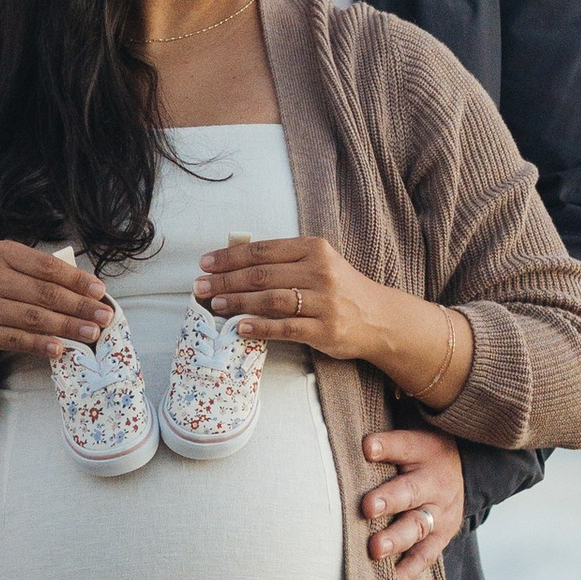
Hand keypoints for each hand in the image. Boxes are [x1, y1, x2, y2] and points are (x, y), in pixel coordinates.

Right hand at [0, 241, 114, 365]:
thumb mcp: (8, 267)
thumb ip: (40, 273)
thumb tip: (87, 290)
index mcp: (3, 253)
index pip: (47, 267)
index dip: (76, 280)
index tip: (100, 291)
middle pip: (45, 293)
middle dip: (79, 306)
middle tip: (104, 316)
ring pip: (34, 318)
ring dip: (67, 327)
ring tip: (91, 333)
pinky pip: (18, 339)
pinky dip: (41, 345)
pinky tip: (61, 348)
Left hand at [198, 236, 469, 407]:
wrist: (380, 318)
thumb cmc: (341, 289)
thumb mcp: (318, 263)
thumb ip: (284, 260)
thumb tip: (235, 260)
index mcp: (315, 249)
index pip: (264, 250)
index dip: (230, 257)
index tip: (206, 263)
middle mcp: (320, 272)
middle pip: (262, 275)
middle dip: (225, 280)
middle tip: (200, 286)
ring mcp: (324, 302)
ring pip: (270, 300)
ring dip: (237, 303)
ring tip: (214, 305)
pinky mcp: (325, 330)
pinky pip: (285, 328)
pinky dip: (259, 328)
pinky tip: (239, 328)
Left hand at [360, 427, 465, 579]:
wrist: (464, 471)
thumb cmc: (419, 448)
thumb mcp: (413, 426)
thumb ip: (385, 422)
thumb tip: (344, 408)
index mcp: (425, 449)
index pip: (405, 445)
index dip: (387, 445)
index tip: (366, 446)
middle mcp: (434, 481)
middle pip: (411, 490)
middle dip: (389, 499)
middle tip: (368, 507)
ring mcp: (440, 512)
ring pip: (417, 526)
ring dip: (396, 538)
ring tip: (375, 549)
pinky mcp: (442, 535)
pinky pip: (426, 556)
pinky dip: (409, 569)